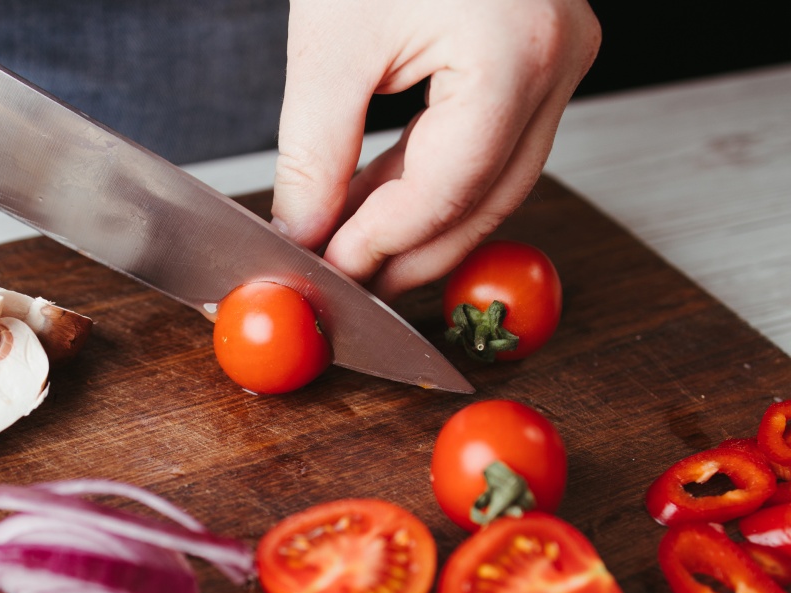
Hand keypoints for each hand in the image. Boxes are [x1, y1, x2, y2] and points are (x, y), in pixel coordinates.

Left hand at [272, 0, 600, 300]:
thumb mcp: (332, 41)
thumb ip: (315, 151)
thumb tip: (302, 232)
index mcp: (516, 52)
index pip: (448, 189)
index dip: (383, 244)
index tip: (328, 270)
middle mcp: (557, 60)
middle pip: (486, 200)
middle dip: (411, 252)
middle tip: (346, 282)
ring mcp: (558, 57)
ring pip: (494, 181)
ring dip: (421, 222)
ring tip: (353, 248)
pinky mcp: (538, 56)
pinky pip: (491, 143)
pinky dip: (433, 179)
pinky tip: (378, 201)